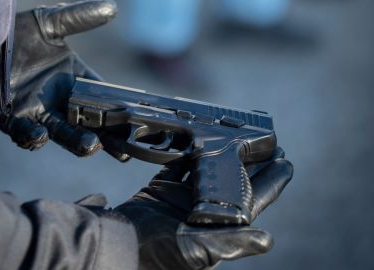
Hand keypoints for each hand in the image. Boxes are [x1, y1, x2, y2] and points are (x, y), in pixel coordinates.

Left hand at [0, 1, 116, 154]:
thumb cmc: (15, 33)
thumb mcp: (49, 23)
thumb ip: (78, 18)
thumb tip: (111, 8)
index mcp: (73, 81)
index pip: (103, 98)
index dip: (120, 111)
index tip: (136, 120)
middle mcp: (59, 101)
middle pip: (90, 123)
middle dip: (107, 137)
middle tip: (123, 148)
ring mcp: (37, 112)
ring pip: (62, 134)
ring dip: (77, 141)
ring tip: (92, 145)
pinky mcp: (13, 119)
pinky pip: (26, 133)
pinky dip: (33, 137)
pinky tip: (41, 135)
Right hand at [114, 148, 292, 269]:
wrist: (120, 243)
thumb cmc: (162, 253)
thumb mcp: (201, 249)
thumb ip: (232, 243)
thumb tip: (268, 240)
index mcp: (220, 224)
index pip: (254, 199)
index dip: (272, 181)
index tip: (287, 161)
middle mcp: (205, 210)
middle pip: (236, 180)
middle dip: (252, 161)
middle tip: (267, 141)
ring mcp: (183, 198)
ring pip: (209, 170)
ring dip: (222, 154)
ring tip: (234, 135)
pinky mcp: (162, 189)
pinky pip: (177, 166)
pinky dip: (185, 153)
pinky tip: (194, 139)